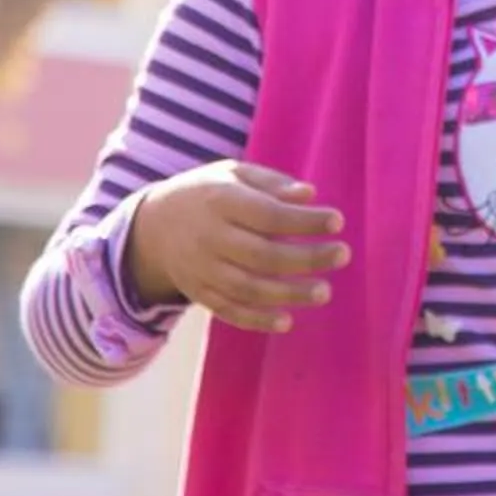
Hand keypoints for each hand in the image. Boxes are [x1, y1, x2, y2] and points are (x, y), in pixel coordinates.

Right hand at [126, 161, 348, 334]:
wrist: (152, 226)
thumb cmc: (207, 193)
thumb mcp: (231, 173)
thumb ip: (270, 182)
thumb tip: (309, 195)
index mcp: (220, 201)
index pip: (267, 214)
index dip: (303, 221)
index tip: (337, 221)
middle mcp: (209, 237)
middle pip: (261, 255)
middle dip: (306, 258)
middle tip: (343, 255)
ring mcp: (201, 269)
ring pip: (247, 288)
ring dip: (288, 294)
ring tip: (324, 292)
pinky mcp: (198, 293)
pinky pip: (228, 311)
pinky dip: (256, 320)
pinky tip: (286, 322)